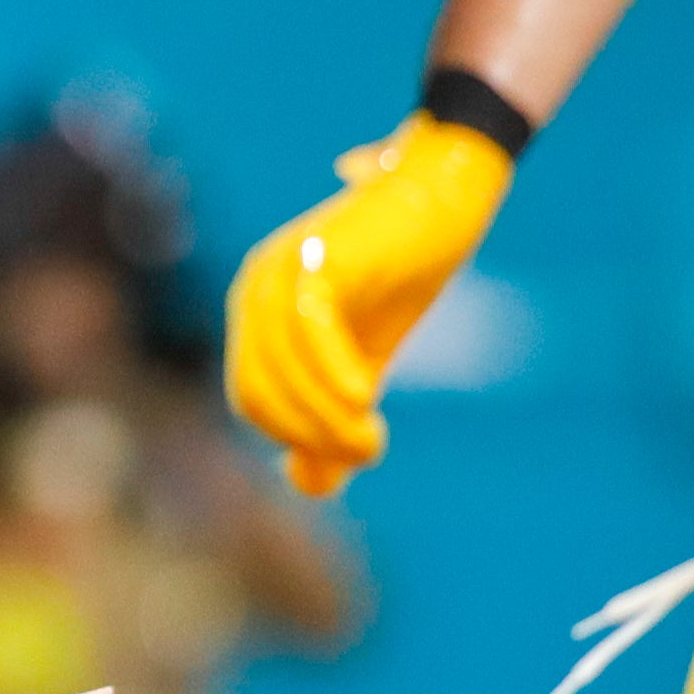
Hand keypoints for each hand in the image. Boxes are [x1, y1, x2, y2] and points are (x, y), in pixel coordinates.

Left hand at [223, 114, 514, 497]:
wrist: (441, 206)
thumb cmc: (398, 281)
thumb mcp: (363, 364)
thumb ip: (333, 419)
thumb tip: (309, 487)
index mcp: (256, 317)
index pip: (252, 401)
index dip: (298, 439)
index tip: (354, 455)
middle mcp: (256, 292)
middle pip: (259, 393)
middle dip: (312, 435)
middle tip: (368, 452)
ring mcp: (281, 272)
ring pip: (281, 370)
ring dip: (326, 418)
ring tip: (373, 439)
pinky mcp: (317, 258)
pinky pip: (306, 331)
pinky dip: (330, 375)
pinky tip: (364, 399)